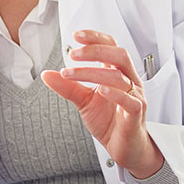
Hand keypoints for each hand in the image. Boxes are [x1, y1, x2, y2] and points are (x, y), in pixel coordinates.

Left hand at [42, 30, 164, 177]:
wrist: (124, 147)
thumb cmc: (109, 121)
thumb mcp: (83, 101)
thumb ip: (67, 87)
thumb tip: (47, 74)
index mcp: (117, 73)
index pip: (111, 46)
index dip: (95, 38)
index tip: (76, 36)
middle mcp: (129, 80)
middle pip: (119, 55)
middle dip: (95, 50)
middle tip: (72, 54)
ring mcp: (135, 96)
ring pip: (119, 76)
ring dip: (93, 72)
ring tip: (71, 74)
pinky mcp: (136, 113)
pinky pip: (129, 100)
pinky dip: (114, 93)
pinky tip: (100, 90)